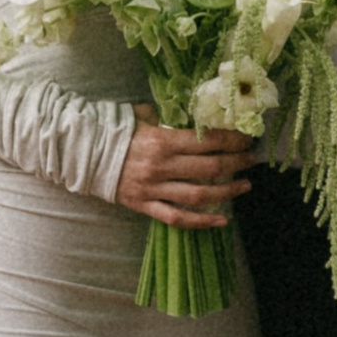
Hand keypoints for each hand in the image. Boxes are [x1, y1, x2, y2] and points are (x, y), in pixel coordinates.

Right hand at [116, 112, 257, 227]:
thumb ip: (167, 118)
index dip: (231, 141)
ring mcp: (153, 188)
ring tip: (245, 186)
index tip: (247, 139)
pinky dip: (201, 221)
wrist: (83, 154)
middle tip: (253, 160)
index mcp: (162, 141)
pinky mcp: (144, 205)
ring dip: (227, 191)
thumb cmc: (115, 131)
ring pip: (199, 195)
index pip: (206, 141)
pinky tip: (221, 219)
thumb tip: (192, 115)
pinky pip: (177, 217)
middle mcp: (161, 166)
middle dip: (236, 163)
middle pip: (209, 168)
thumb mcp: (141, 116)